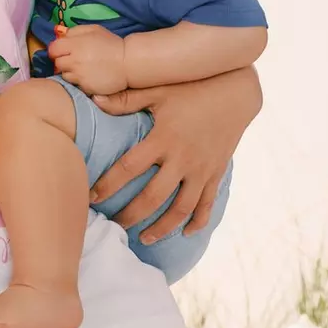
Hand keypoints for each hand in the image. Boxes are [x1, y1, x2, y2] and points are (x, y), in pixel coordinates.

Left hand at [48, 24, 126, 95]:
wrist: (128, 62)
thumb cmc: (111, 44)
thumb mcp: (93, 30)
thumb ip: (75, 31)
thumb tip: (62, 36)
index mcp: (75, 44)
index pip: (53, 49)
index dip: (57, 50)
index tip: (64, 51)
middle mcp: (75, 61)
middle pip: (57, 63)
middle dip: (63, 61)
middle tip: (74, 60)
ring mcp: (80, 76)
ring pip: (65, 75)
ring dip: (71, 72)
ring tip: (84, 69)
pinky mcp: (86, 87)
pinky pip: (76, 84)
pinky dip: (80, 81)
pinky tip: (90, 76)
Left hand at [89, 66, 261, 241]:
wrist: (236, 93)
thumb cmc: (191, 88)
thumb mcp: (157, 90)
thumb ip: (125, 99)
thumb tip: (92, 99)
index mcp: (163, 138)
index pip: (129, 168)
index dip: (109, 185)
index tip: (92, 198)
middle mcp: (183, 159)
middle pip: (153, 197)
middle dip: (132, 215)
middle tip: (114, 226)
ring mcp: (202, 169)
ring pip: (181, 209)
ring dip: (162, 227)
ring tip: (144, 239)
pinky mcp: (216, 173)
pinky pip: (207, 204)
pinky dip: (197, 221)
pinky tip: (185, 233)